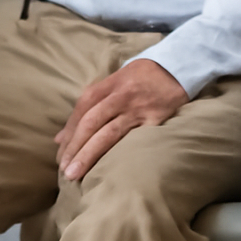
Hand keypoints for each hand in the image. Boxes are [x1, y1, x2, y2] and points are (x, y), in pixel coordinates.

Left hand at [54, 59, 188, 180]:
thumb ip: (91, 105)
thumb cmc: (144, 76)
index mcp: (110, 84)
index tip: (60, 152)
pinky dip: (118, 154)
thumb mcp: (116, 81)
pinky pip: (133, 140)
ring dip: (88, 154)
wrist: (180, 68)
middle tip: (63, 169)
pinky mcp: (155, 121)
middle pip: (91, 122)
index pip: (82, 108)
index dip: (69, 131)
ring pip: (108, 134)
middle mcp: (121, 95)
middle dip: (74, 147)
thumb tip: (61, 136)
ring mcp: (138, 109)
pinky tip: (109, 169)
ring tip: (74, 173)